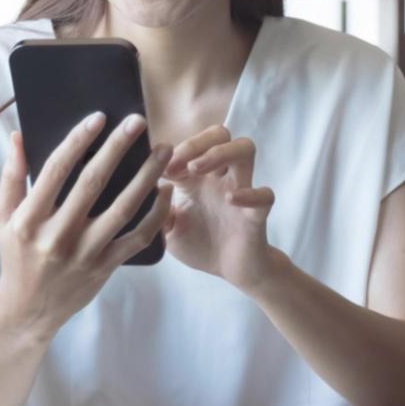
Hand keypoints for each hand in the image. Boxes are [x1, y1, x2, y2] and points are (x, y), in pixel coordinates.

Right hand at [0, 112, 172, 334]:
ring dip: (147, 176)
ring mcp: (84, 254)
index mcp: (29, 219)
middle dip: (117, 147)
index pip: (57, 170)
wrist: (28, 310)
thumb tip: (19, 135)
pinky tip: (165, 190)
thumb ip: (13, 176)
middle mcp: (57, 235)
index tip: (98, 118)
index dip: (78, 141)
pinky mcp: (105, 268)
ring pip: (123, 208)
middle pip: (93, 183)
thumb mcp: (4, 216)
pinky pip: (138, 238)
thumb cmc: (17, 256)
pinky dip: (156, 214)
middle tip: (137, 121)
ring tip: (163, 150)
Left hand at [161, 127, 280, 290]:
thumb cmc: (199, 244)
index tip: (159, 169)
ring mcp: (241, 191)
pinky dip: (250, 194)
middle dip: (198, 142)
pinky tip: (231, 199)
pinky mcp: (256, 214)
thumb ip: (154, 211)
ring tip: (197, 169)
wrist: (230, 271)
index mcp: (198, 177)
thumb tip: (139, 192)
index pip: (191, 144)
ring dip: (221, 153)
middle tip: (177, 164)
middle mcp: (220, 177)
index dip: (174, 150)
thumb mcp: (167, 229)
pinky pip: (265, 195)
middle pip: (220, 134)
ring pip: (245, 149)